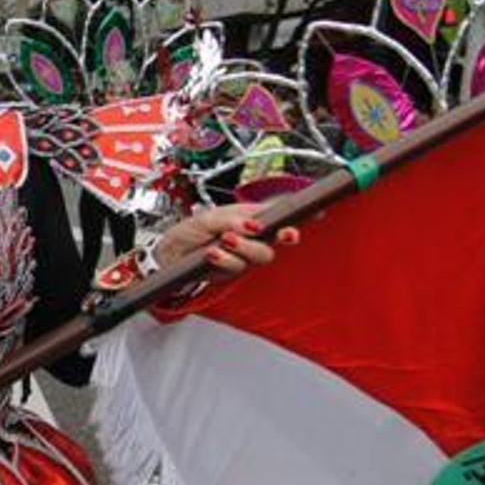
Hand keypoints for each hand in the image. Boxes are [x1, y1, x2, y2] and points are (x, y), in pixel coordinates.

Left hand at [153, 203, 298, 276]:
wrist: (166, 252)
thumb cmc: (189, 230)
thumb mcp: (210, 217)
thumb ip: (232, 218)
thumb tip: (252, 223)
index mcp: (250, 219)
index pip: (279, 216)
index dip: (301, 214)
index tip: (318, 212)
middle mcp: (251, 239)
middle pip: (276, 240)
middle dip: (284, 235)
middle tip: (287, 232)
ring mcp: (242, 257)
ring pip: (260, 255)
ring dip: (246, 247)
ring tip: (227, 238)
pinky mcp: (229, 272)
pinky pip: (236, 268)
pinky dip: (225, 259)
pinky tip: (214, 252)